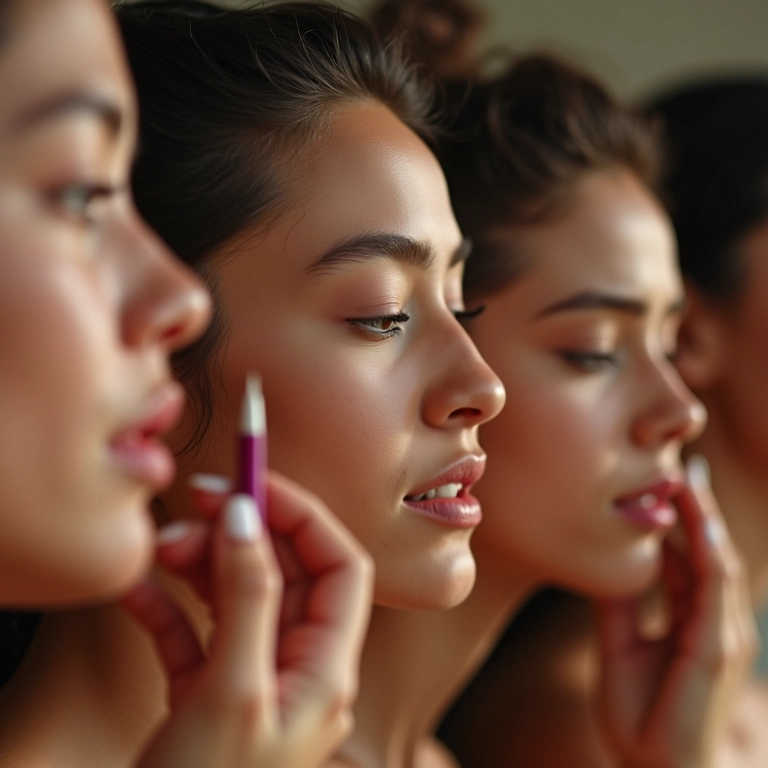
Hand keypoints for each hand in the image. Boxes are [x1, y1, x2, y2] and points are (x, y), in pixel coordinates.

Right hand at [122, 470, 373, 767]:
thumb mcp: (235, 692)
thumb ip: (248, 597)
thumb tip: (248, 515)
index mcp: (325, 668)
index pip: (338, 565)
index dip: (301, 515)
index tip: (252, 483)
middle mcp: (297, 668)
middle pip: (284, 573)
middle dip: (242, 532)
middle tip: (195, 503)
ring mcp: (251, 680)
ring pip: (237, 596)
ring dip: (201, 562)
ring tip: (163, 547)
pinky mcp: (207, 695)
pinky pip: (194, 633)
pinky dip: (168, 606)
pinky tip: (139, 591)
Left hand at [595, 455, 757, 767]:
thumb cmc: (642, 713)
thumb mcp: (618, 643)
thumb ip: (617, 603)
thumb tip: (603, 563)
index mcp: (689, 618)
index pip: (687, 557)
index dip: (677, 520)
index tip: (662, 479)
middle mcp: (711, 619)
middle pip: (705, 550)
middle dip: (694, 508)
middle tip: (680, 462)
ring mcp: (720, 632)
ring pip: (716, 560)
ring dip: (703, 518)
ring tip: (687, 477)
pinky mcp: (718, 647)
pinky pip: (716, 589)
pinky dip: (708, 552)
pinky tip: (698, 523)